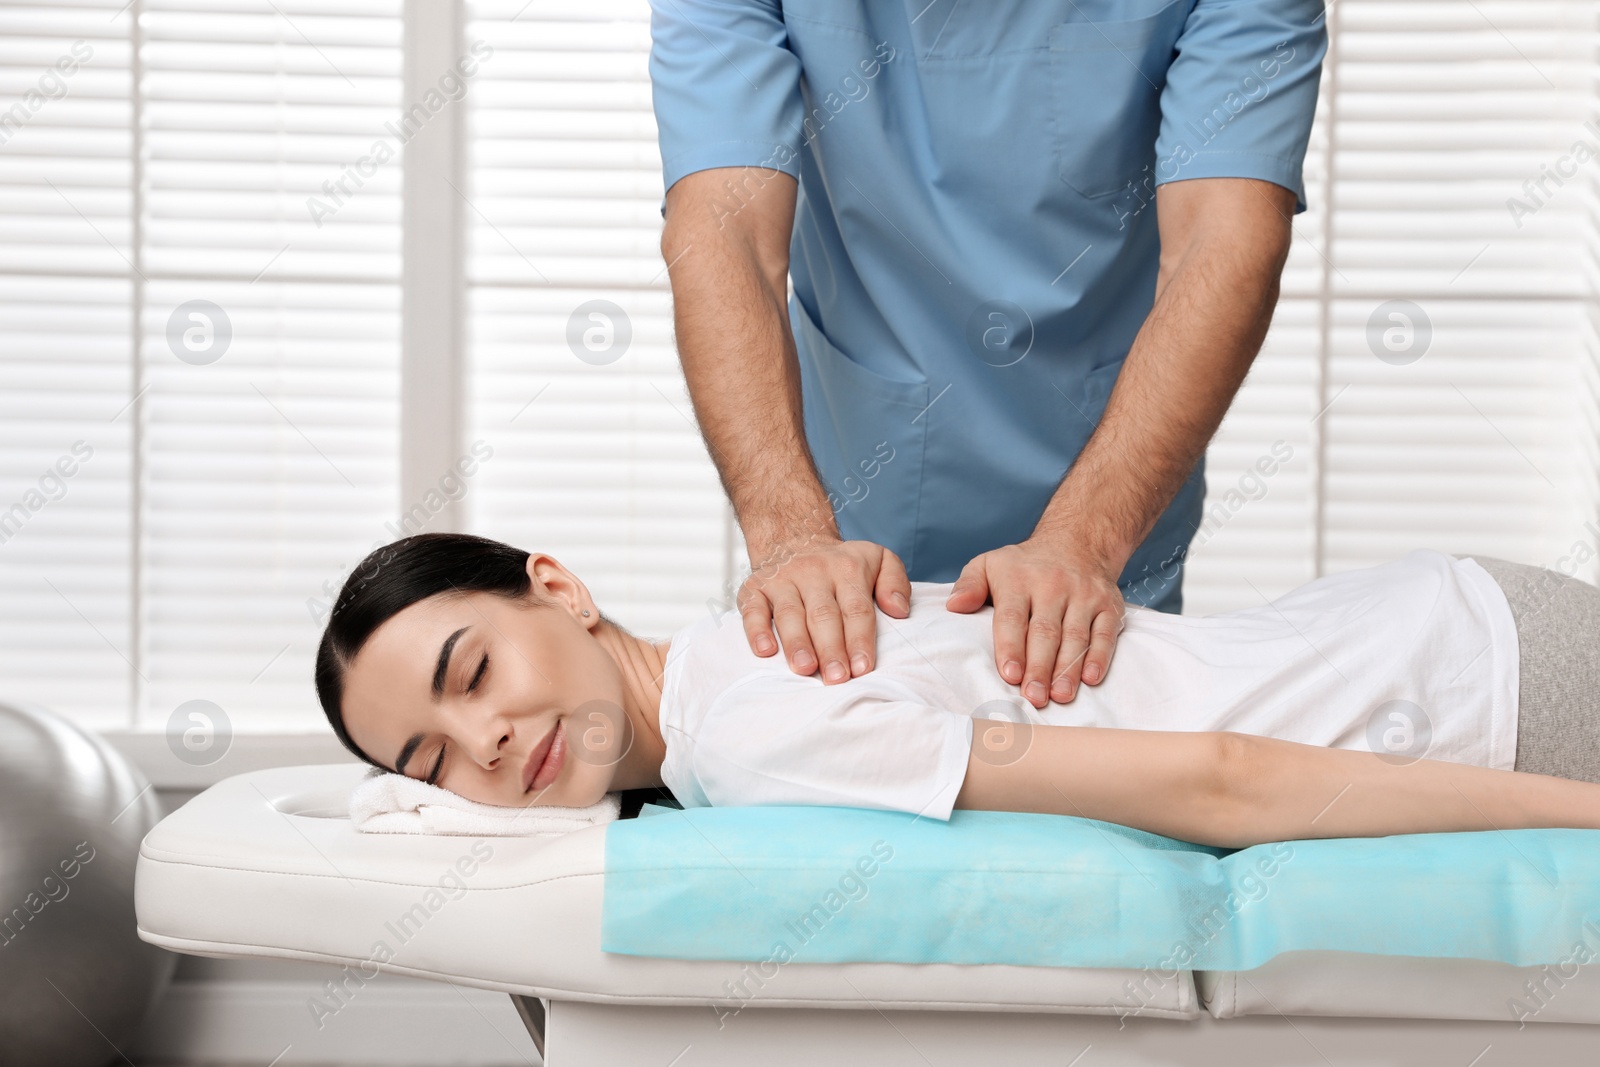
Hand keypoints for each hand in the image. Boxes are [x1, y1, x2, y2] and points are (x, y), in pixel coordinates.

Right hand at [737, 536, 910, 682]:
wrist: (793, 538)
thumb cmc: (841, 564)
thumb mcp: (878, 559)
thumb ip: (896, 581)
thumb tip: (899, 610)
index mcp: (847, 569)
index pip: (856, 608)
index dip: (859, 639)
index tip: (863, 668)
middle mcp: (813, 573)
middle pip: (823, 615)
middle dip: (831, 648)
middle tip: (837, 678)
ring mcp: (782, 580)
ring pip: (789, 614)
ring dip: (797, 643)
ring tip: (806, 669)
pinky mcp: (754, 588)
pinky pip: (752, 609)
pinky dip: (756, 630)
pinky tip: (765, 651)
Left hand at [945, 538, 1125, 707]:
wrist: (1077, 541)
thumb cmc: (1024, 565)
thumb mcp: (989, 564)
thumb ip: (969, 585)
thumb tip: (954, 606)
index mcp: (1019, 580)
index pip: (1013, 618)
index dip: (1011, 648)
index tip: (1010, 675)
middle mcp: (1053, 586)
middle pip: (1045, 632)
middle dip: (1040, 667)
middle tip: (1033, 697)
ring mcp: (1084, 595)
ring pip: (1076, 636)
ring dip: (1068, 669)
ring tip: (1059, 696)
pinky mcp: (1109, 605)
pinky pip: (1105, 633)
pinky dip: (1100, 656)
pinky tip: (1090, 679)